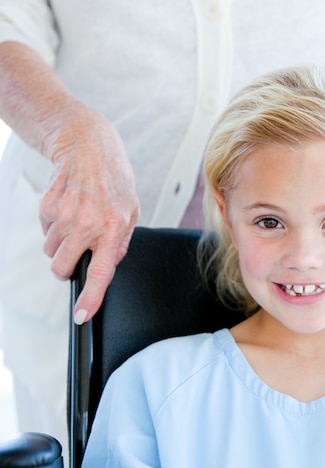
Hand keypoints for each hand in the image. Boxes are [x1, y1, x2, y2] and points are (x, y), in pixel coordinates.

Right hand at [39, 106, 139, 323]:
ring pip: (51, 251)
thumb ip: (121, 241)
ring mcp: (64, 216)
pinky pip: (45, 232)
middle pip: (61, 267)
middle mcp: (87, 224)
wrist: (87, 146)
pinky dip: (54, 227)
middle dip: (65, 267)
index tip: (82, 315)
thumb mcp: (131, 211)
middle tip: (77, 252)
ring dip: (61, 244)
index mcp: (113, 227)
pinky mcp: (47, 207)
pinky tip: (68, 208)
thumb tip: (109, 265)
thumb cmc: (113, 180)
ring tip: (78, 221)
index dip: (91, 297)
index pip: (101, 272)